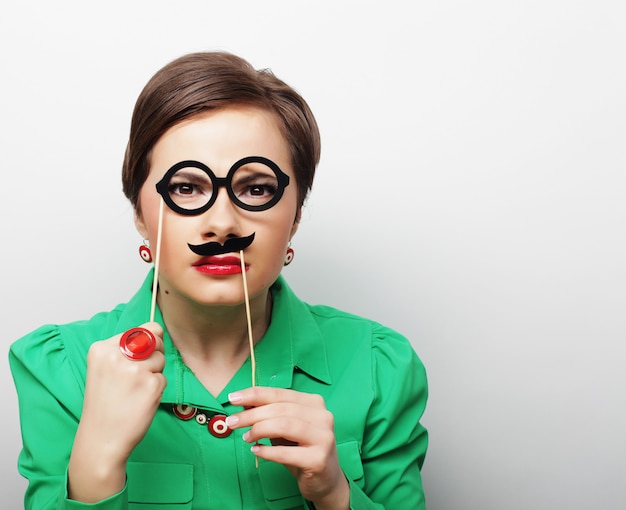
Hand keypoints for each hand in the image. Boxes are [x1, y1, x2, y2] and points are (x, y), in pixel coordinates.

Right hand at [68, 322, 165, 501]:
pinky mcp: (151, 384)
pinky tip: (140, 401)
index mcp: (102, 348)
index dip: (146, 343)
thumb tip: (157, 331)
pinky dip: (156, 389)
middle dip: (153, 356)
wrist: (101, 439)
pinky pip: (164, 378)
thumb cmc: (105, 404)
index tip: (135, 359)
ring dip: (154, 374)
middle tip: (134, 378)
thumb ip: (127, 348)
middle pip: (155, 341)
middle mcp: (117, 355)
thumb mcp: (105, 367)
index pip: (141, 329)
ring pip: (161, 360)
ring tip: (134, 391)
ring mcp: (135, 370)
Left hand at [227, 387, 348, 509]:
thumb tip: (244, 404)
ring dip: (258, 430)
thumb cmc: (302, 450)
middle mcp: (322, 416)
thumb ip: (269, 415)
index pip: (280, 393)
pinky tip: (256, 451)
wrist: (326, 479)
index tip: (233, 398)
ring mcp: (323, 437)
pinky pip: (286, 453)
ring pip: (284, 425)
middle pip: (280, 409)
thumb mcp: (286, 428)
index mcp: (314, 403)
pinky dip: (267, 451)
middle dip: (251, 414)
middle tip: (232, 422)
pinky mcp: (318, 459)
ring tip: (246, 437)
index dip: (254, 394)